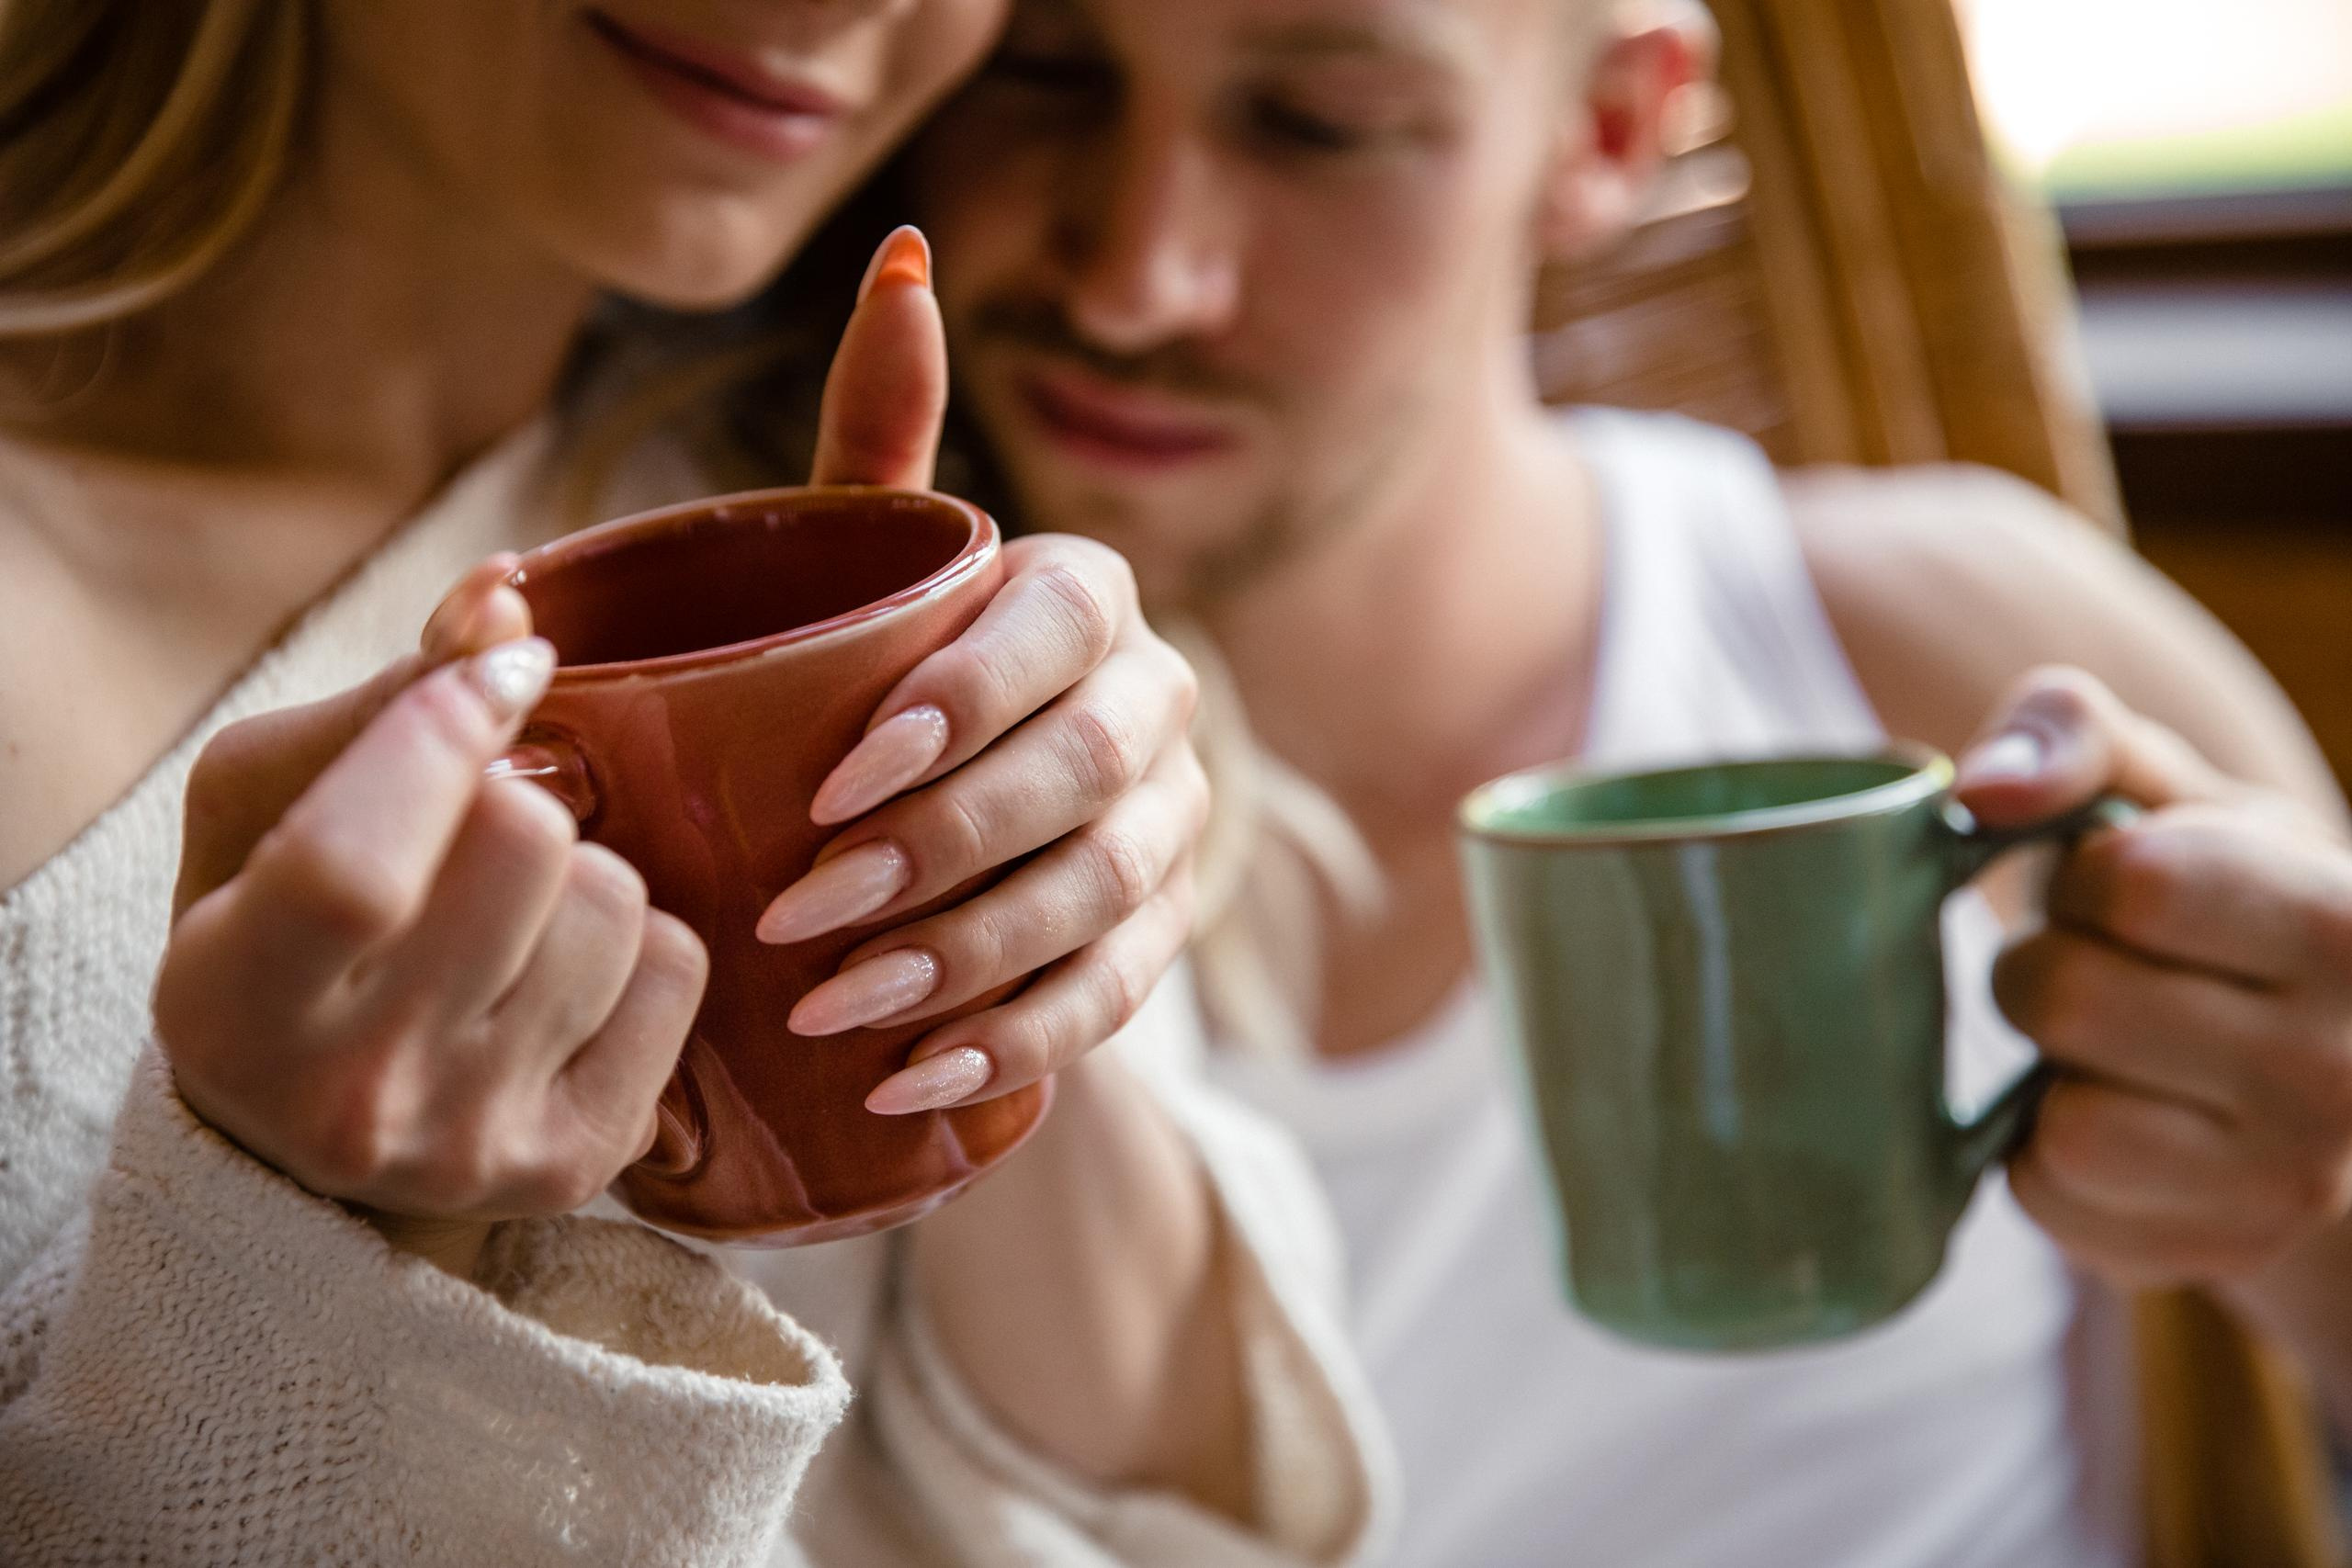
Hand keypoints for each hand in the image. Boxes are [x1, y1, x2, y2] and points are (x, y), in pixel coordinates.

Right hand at [158, 565, 706, 1277]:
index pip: (357, 861)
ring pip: (614, 898)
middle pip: (522, 843)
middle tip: (470, 841)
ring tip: (511, 922)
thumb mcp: (272, 806)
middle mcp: (352, 1097)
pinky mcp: (581, 1163)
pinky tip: (565, 980)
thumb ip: (387, 698)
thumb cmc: (286, 929)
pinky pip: (679, 966)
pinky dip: (641, 945)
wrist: (318, 1146)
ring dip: (580, 874)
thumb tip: (506, 597)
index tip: (497, 680)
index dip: (443, 734)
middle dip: (513, 799)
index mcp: (232, 1006)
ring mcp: (474, 1145)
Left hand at [753, 228, 1206, 1116]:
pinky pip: (1116, 1001)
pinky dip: (1017, 1041)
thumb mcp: (870, 562)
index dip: (966, 707)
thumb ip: (884, 433)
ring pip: (1104, 900)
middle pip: (1084, 783)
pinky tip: (914, 1080)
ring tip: (835, 1013)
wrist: (940, 820)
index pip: (1063, 636)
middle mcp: (1155, 710)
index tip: (834, 783)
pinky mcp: (1160, 942)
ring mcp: (1171, 834)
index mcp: (1091, 602)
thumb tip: (902, 254)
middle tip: (799, 921)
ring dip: (969, 962)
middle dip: (943, 854)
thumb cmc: (879, 672)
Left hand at [1956, 667, 2351, 1291]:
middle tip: (2103, 972)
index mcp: (2342, 923)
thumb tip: (1979, 789)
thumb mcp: (2165, 787)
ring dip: (2047, 1068)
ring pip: (2063, 1120)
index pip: (2127, 882)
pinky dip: (2039, 1151)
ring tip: (2104, 1048)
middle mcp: (2343, 1069)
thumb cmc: (2209, 894)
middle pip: (2068, 1000)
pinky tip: (2107, 1115)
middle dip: (2046, 968)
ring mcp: (2290, 1182)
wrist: (2306, 1056)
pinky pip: (2049, 1196)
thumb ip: (2071, 736)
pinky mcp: (2215, 1252)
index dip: (2085, 875)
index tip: (2123, 888)